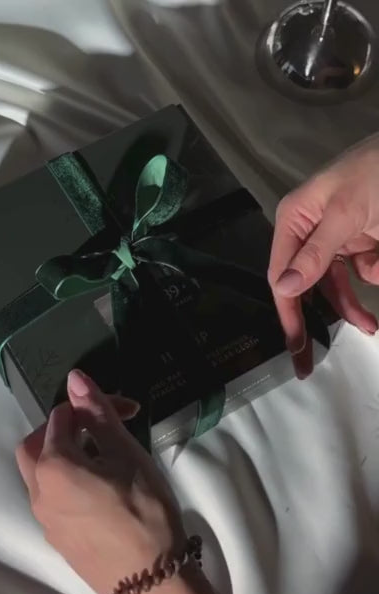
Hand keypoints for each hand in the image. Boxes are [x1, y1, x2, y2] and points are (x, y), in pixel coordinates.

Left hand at [16, 370, 221, 593]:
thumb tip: (75, 378)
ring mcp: (45, 520)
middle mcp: (38, 493)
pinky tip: (99, 489)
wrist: (151, 581)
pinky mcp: (58, 540)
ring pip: (40, 474)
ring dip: (63, 455)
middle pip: (36, 445)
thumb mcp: (126, 454)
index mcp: (52, 467)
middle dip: (63, 428)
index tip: (125, 409)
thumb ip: (98, 414)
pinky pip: (51, 498)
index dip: (92, 406)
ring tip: (102, 457)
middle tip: (98, 429)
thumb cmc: (143, 509)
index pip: (62, 417)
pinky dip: (66, 481)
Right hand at [268, 135, 378, 377]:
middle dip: (316, 319)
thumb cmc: (376, 173)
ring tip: (371, 326)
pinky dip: (373, 272)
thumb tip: (282, 288)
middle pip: (304, 286)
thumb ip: (315, 254)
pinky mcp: (356, 240)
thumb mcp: (346, 213)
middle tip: (307, 363)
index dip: (288, 313)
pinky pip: (359, 270)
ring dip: (352, 305)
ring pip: (334, 285)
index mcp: (294, 222)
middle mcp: (307, 233)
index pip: (282, 275)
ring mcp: (333, 238)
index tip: (296, 346)